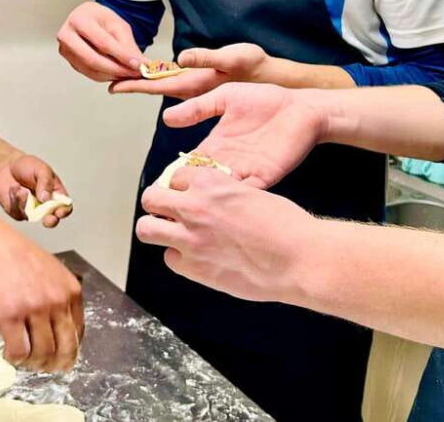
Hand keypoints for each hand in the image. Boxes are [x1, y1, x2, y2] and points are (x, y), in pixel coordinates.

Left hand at [0, 152, 71, 227]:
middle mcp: (46, 205)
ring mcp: (32, 211)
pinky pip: (18, 212)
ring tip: (19, 188)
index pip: (65, 207)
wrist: (6, 166)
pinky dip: (15, 200)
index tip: (59, 212)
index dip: (64, 211)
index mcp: (56, 194)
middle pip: (52, 219)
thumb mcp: (41, 169)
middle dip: (51, 221)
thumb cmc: (27, 166)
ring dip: (25, 202)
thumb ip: (46, 182)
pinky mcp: (19, 212)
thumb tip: (46, 199)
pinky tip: (14, 188)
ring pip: (32, 216)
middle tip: (47, 219)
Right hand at [0, 230, 83, 371]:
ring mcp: (35, 309)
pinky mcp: (10, 316)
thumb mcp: (50, 271)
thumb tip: (58, 327)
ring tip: (24, 360)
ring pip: (43, 353)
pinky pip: (19, 351)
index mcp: (71, 291)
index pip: (79, 332)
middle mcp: (58, 301)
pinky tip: (10, 354)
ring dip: (33, 363)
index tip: (60, 357)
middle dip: (56, 364)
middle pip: (65, 348)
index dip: (69, 350)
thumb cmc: (13, 255)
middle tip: (45, 368)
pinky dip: (16, 359)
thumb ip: (58, 296)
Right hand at [57, 2, 146, 81]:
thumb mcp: (118, 26)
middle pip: (93, 59)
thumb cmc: (101, 20)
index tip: (137, 64)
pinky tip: (118, 74)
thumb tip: (142, 64)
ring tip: (130, 74)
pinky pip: (90, 74)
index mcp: (79, 20)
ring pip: (92, 70)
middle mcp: (67, 36)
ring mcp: (66, 51)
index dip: (121, 55)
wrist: (89, 20)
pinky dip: (107, 77)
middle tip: (134, 74)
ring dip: (113, 75)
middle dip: (117, 69)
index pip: (102, 42)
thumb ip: (128, 46)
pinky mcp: (71, 63)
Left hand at [110, 43, 270, 98]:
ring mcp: (194, 87)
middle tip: (107, 77)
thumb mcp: (230, 58)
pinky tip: (150, 72)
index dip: (133, 84)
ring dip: (142, 80)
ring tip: (122, 75)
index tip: (112, 86)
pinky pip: (173, 80)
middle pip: (153, 87)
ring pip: (161, 85)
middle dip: (131, 82)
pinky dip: (158, 76)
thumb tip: (181, 58)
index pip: (155, 86)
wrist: (268, 77)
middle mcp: (190, 89)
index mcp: (192, 85)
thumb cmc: (252, 67)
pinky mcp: (200, 82)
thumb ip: (205, 59)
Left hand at [135, 167, 318, 302]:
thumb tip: (210, 202)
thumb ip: (222, 195)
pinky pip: (169, 259)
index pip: (175, 176)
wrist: (297, 258)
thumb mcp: (251, 193)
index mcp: (209, 182)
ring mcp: (189, 238)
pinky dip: (180, 259)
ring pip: (146, 229)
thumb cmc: (285, 225)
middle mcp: (193, 207)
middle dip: (158, 204)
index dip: (181, 187)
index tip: (187, 195)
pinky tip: (197, 259)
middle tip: (169, 213)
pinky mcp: (192, 267)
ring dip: (157, 230)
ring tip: (171, 235)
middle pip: (151, 198)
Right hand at [162, 83, 327, 188]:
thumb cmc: (265, 99)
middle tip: (171, 204)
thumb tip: (166, 118)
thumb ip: (197, 108)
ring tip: (194, 206)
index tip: (160, 185)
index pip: (188, 165)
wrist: (301, 107)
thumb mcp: (225, 98)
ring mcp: (246, 172)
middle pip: (201, 184)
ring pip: (220, 192)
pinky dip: (235, 197)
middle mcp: (227, 162)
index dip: (174, 175)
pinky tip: (224, 199)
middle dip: (187, 194)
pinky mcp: (265, 177)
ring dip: (209, 198)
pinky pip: (246, 192)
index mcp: (215, 145)